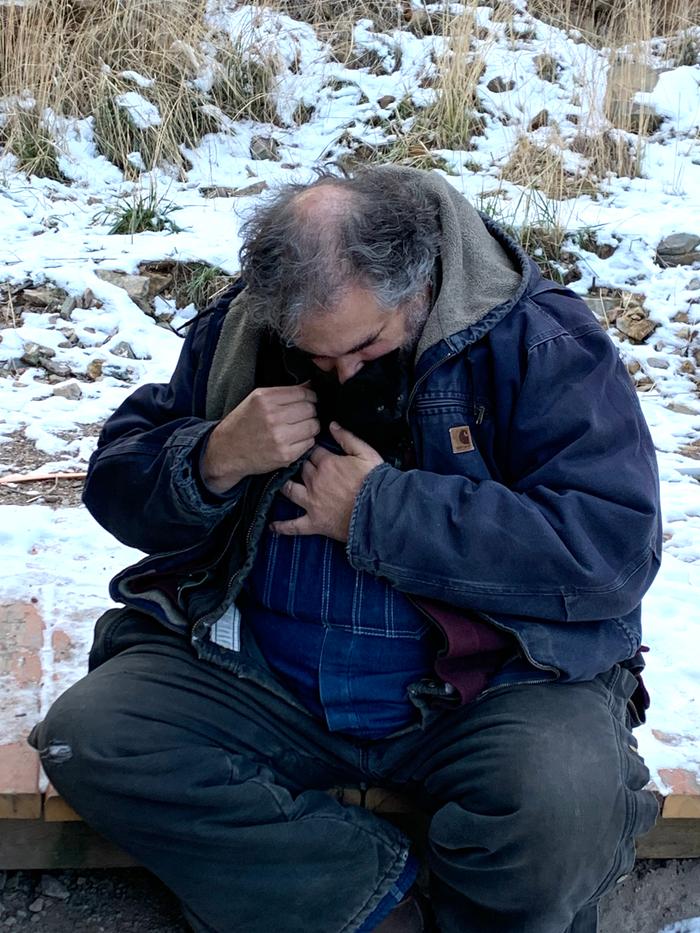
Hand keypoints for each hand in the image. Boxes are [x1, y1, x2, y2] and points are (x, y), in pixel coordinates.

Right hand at [201, 384, 318, 493]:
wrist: (226, 452)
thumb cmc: (242, 424)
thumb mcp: (256, 400)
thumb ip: (282, 392)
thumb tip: (310, 385)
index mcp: (264, 399)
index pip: (303, 392)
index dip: (310, 396)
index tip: (309, 400)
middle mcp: (272, 417)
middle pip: (310, 409)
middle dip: (310, 412)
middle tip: (302, 416)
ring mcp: (280, 437)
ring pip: (313, 426)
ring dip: (310, 427)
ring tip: (298, 429)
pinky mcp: (285, 454)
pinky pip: (310, 443)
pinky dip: (306, 441)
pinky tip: (294, 440)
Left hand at [272, 422, 382, 542]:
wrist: (381, 511)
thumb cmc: (376, 481)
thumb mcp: (366, 453)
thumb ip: (347, 438)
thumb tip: (332, 425)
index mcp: (328, 463)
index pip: (314, 451)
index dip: (315, 449)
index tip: (316, 450)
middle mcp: (315, 481)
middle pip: (302, 468)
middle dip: (302, 465)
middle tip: (302, 464)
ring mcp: (312, 502)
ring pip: (290, 490)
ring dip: (284, 485)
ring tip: (279, 482)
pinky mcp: (314, 522)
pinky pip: (294, 526)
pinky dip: (283, 527)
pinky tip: (272, 526)